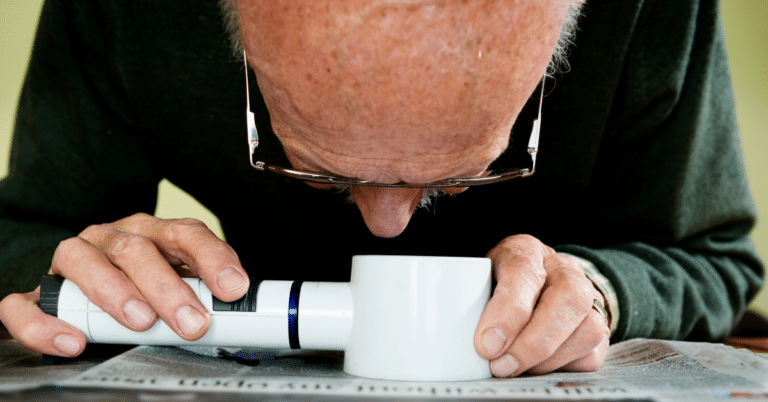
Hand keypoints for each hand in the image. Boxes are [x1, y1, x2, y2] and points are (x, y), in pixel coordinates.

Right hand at [0, 213, 248, 356]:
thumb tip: (241, 316)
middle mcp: (113, 238)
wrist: (85, 293)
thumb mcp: (178, 284)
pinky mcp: (41, 291)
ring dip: (115, 292)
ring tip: (140, 322)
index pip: (186, 234)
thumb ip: (201, 294)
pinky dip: (46, 323)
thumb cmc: (142, 287)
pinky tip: (73, 339)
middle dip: (169, 288)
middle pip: (138, 250)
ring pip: (85, 261)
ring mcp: (74, 260)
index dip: (212, 258)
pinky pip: (27, 302)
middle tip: (192, 321)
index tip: (233, 288)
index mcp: (153, 233)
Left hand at [474, 235, 609, 376]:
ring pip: (587, 328)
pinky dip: (563, 366)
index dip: (507, 311)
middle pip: (568, 298)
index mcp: (526, 250)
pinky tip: (537, 368)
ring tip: (516, 369)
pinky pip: (592, 352)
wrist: (532, 283)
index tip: (486, 344)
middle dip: (533, 341)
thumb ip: (468, 302)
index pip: (523, 270)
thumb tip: (465, 343)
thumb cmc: (495, 285)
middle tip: (502, 366)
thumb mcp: (475, 282)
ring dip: (548, 358)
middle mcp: (563, 268)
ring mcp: (587, 296)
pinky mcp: (598, 326)